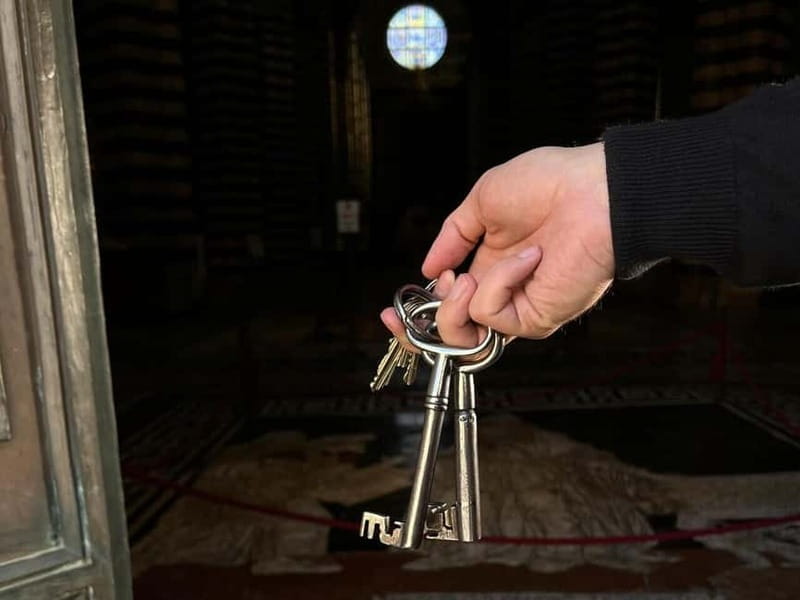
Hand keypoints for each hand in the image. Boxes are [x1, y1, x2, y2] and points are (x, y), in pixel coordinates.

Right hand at [383, 142, 613, 346]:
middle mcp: (501, 291)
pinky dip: (498, 282)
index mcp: (488, 266)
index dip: (416, 315)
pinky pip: (493, 315)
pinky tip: (526, 257)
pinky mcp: (536, 318)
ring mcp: (518, 307)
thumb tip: (427, 268)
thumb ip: (452, 236)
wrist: (595, 191)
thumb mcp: (483, 201)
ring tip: (470, 273)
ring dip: (457, 300)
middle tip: (438, 287)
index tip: (390, 313)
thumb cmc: (550, 184)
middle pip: (451, 334)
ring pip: (464, 333)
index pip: (446, 304)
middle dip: (422, 325)